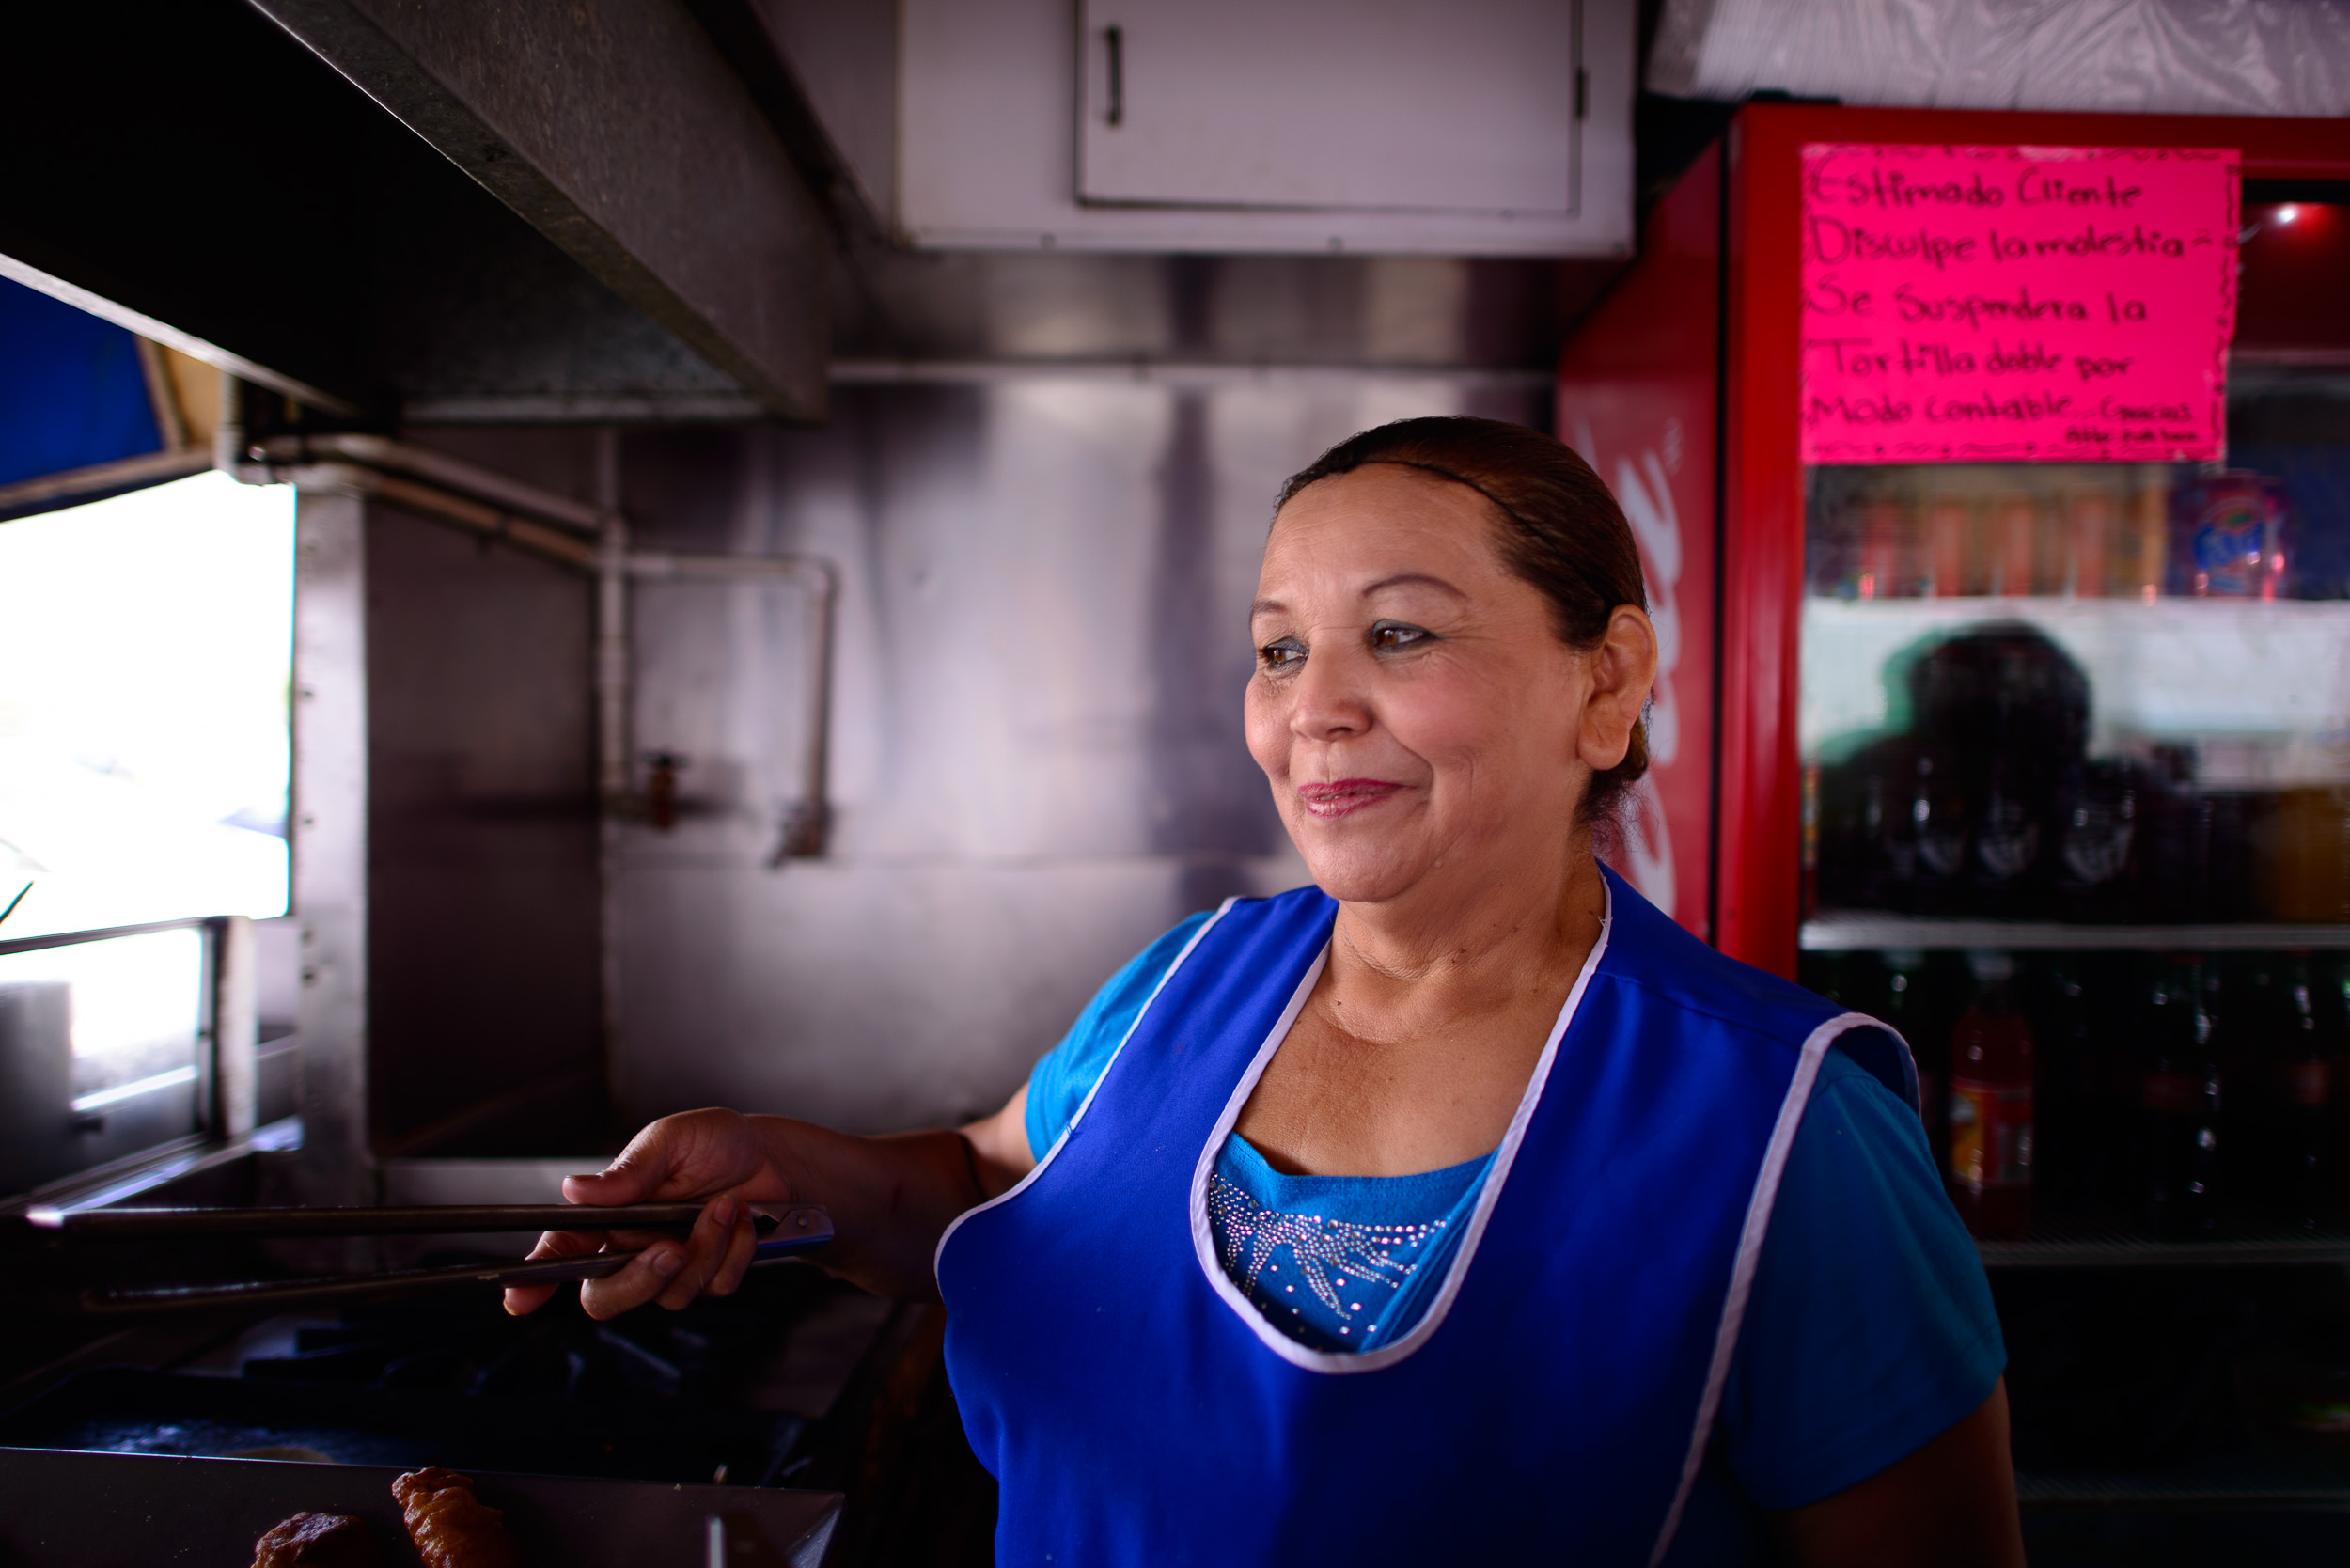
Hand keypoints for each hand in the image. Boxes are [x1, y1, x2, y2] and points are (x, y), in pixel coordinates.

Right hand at [503, 1108, 789, 1319]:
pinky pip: (714, 1287)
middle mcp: (633, 1246)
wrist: (774, 1157)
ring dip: (704, 1249)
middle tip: (670, 1250)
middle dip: (636, 1281)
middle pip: (605, 1297)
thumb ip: (629, 1170)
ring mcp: (671, 1266)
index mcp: (608, 1214)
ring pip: (669, 1294)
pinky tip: (742, 1221)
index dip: (536, 1279)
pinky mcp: (709, 1276)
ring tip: (724, 1206)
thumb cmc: (714, 1142)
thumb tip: (575, 1189)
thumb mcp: (672, 1140)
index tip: (520, 1298)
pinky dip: (733, 1252)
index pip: (562, 1250)